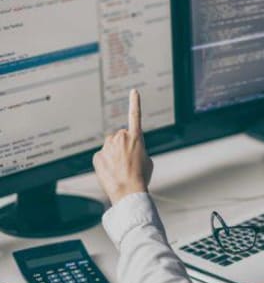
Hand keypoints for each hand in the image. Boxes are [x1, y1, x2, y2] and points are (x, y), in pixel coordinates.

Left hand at [93, 90, 153, 204]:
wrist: (128, 191)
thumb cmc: (141, 177)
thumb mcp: (147, 160)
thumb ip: (137, 149)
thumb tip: (127, 151)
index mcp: (136, 138)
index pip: (136, 116)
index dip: (135, 103)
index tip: (134, 91)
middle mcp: (120, 138)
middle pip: (120, 136)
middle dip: (123, 145)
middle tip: (129, 160)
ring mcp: (107, 146)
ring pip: (110, 146)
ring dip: (114, 153)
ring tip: (121, 168)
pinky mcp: (97, 156)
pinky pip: (102, 156)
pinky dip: (106, 162)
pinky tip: (112, 172)